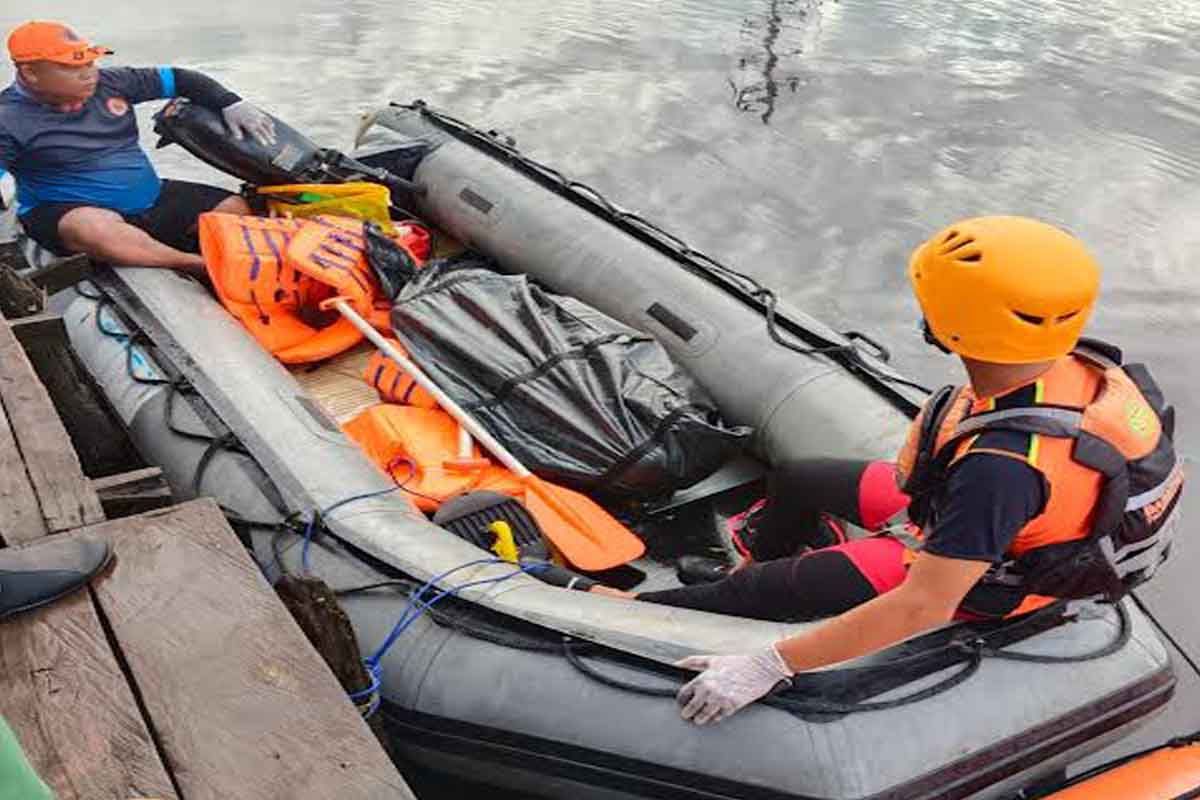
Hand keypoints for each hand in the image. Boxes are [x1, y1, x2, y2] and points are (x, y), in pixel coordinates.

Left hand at [221, 100, 276, 146]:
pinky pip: (266, 117)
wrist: (231, 101)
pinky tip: (272, 125)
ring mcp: (257, 115)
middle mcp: (254, 120)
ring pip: (267, 124)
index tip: (265, 145)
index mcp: (248, 124)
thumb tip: (240, 139)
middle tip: (273, 143)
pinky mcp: (257, 111)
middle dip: (269, 137)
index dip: (261, 140)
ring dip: (271, 130)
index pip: (257, 134)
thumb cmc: (230, 113)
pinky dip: (269, 121)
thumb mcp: (231, 123)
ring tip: (274, 135)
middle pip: (264, 130)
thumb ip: (236, 132)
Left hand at [674, 645, 791, 725]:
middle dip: (688, 712)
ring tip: (698, 719)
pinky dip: (716, 717)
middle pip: (692, 707)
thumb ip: (692, 662)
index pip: (684, 693)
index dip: (681, 699)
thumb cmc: (737, 663)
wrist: (759, 669)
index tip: (682, 702)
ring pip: (704, 715)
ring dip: (700, 718)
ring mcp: (720, 700)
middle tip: (687, 714)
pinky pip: (719, 717)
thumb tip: (676, 665)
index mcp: (703, 678)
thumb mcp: (712, 659)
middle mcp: (710, 691)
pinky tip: (714, 716)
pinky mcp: (732, 707)